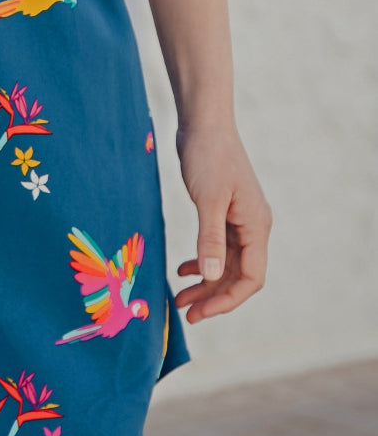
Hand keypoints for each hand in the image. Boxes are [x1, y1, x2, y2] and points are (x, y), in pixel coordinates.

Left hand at [173, 120, 271, 321]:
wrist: (203, 122)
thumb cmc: (208, 156)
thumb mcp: (207, 199)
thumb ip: (210, 238)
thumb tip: (211, 277)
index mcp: (256, 226)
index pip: (251, 278)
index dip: (227, 299)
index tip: (201, 312)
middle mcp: (252, 226)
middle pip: (237, 275)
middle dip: (213, 296)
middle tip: (185, 313)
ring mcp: (238, 218)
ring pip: (225, 263)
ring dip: (205, 282)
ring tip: (179, 298)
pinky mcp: (222, 210)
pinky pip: (216, 246)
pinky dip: (202, 260)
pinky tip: (183, 269)